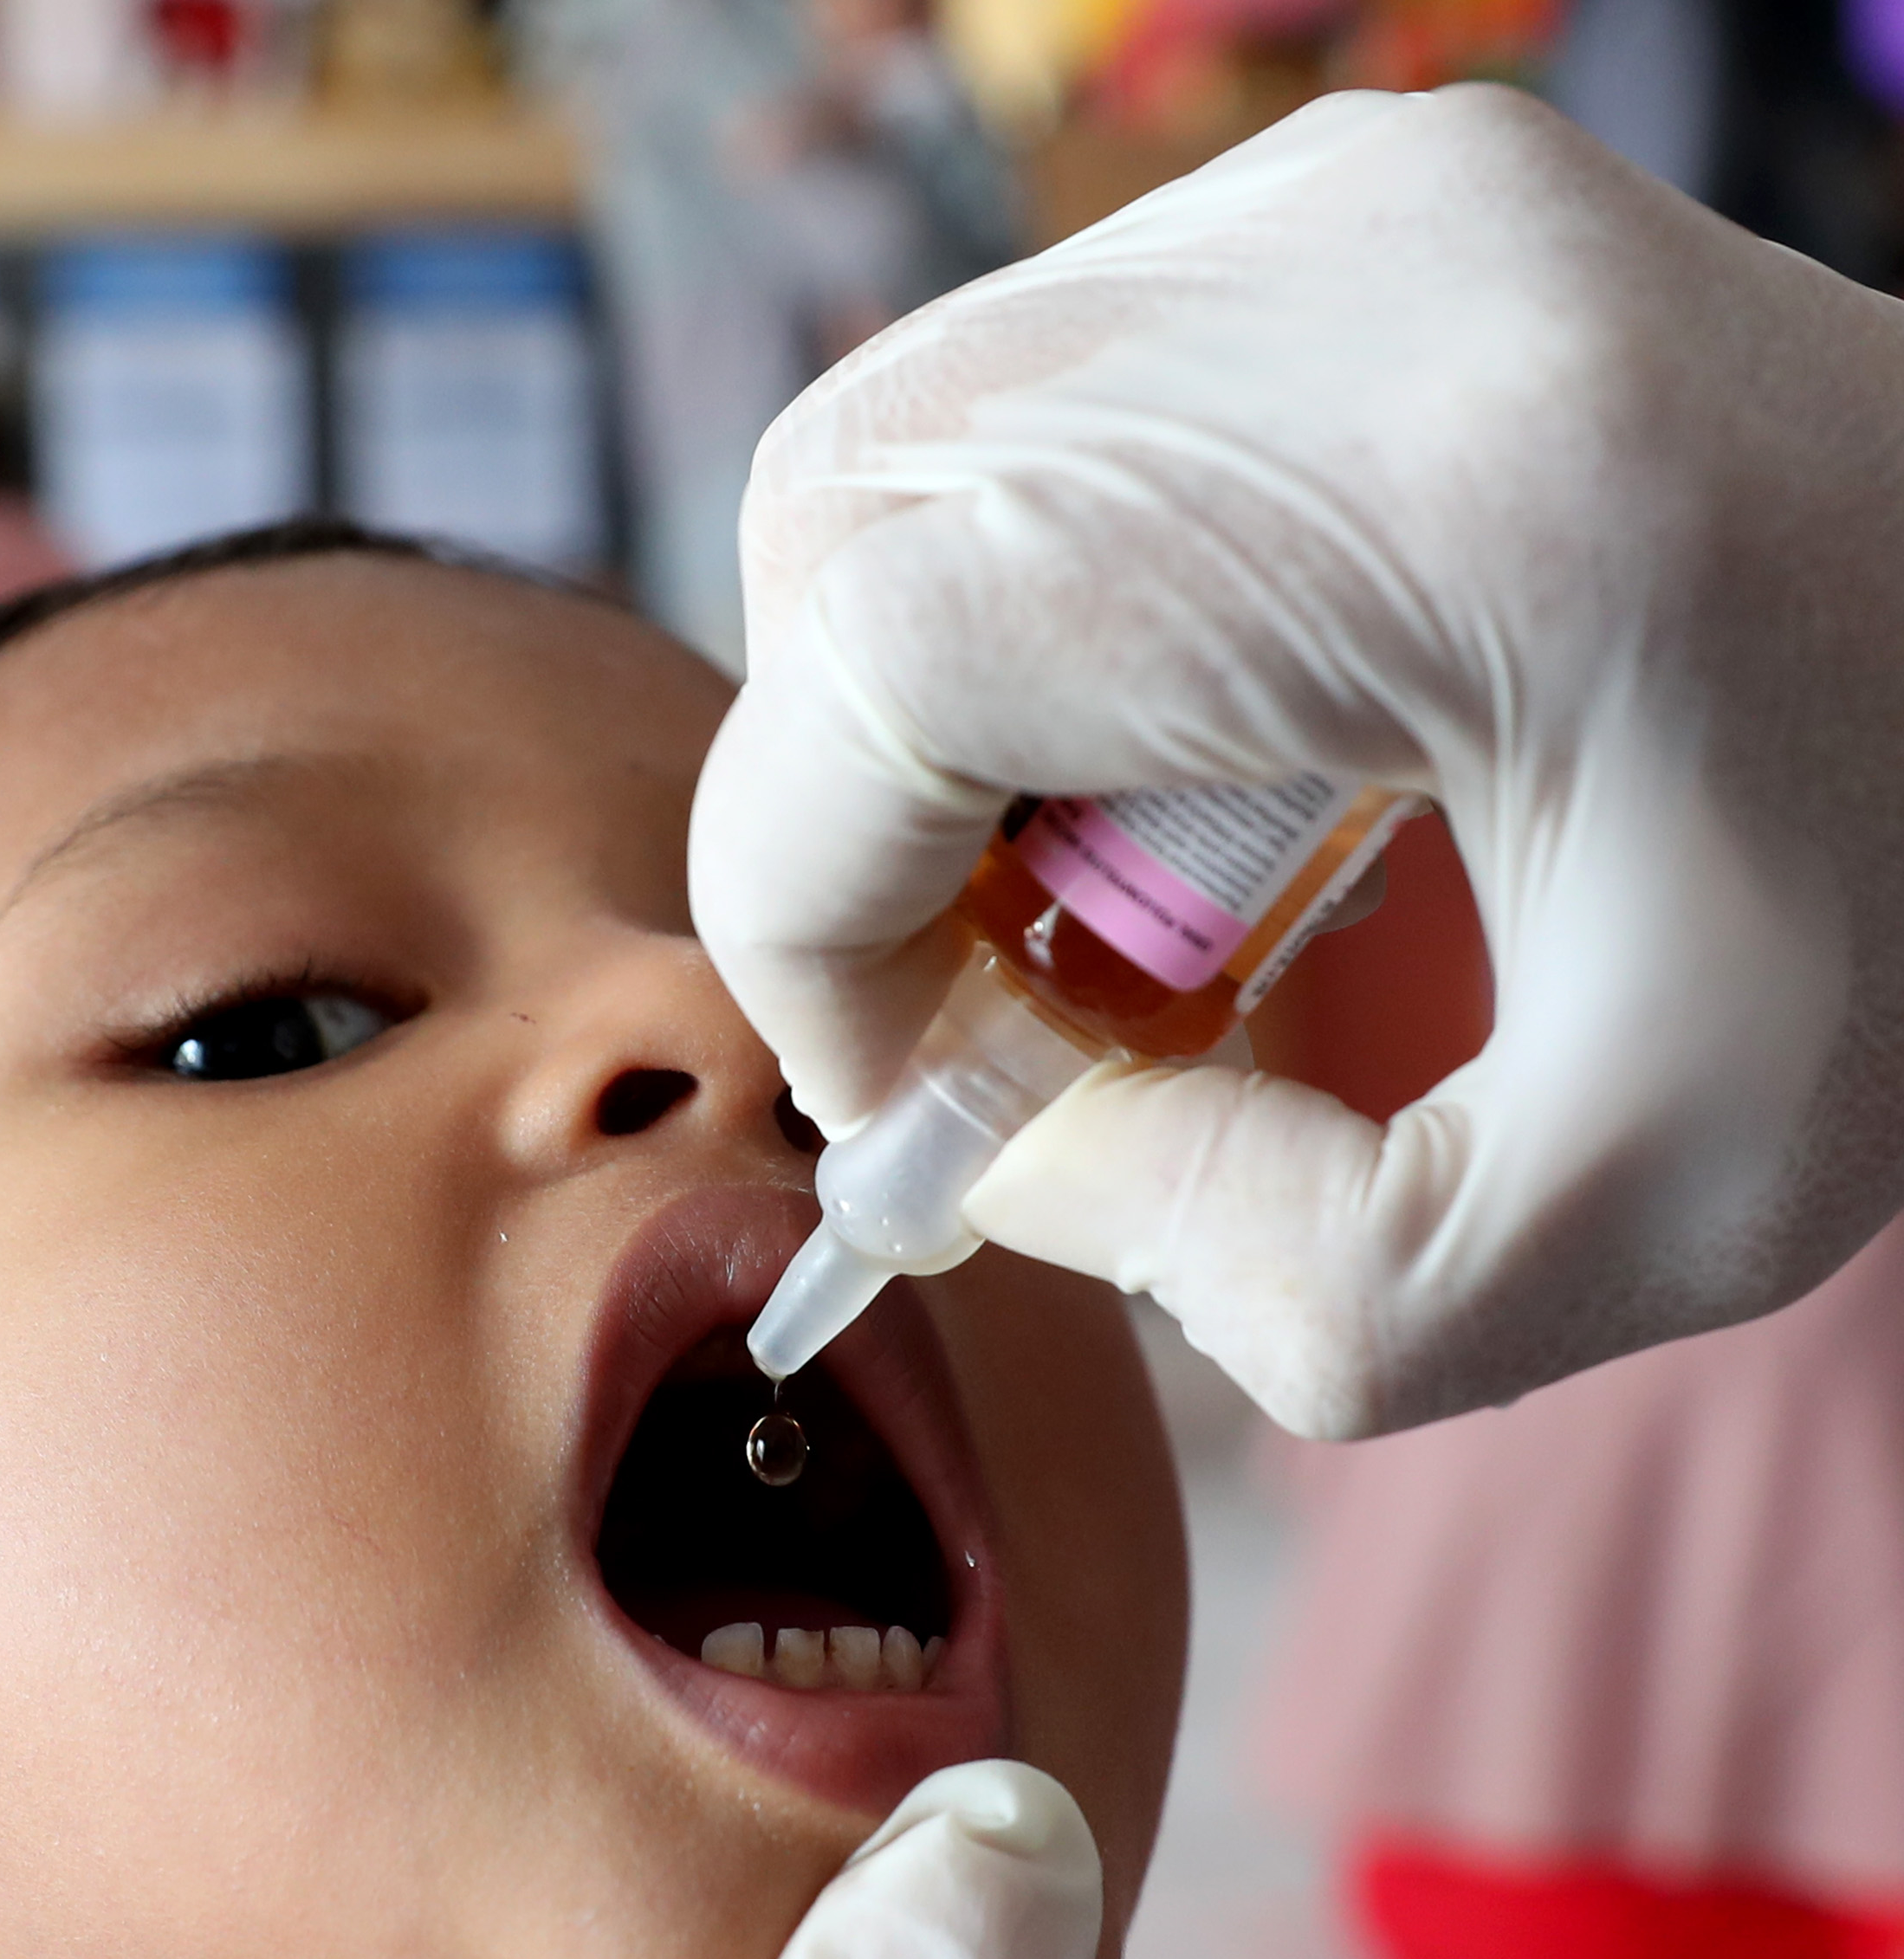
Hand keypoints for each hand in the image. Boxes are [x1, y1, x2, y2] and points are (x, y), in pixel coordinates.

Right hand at [685, 85, 1903, 1436]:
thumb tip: (989, 1161)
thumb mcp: (1639, 1223)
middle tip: (1016, 999)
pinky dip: (1015, 601)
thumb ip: (1260, 1270)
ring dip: (922, 711)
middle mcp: (1372, 271)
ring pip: (896, 452)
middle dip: (852, 812)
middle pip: (846, 525)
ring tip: (1117, 874)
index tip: (924, 1097)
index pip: (894, 656)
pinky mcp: (1346, 193)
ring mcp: (1353, 195)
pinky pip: (1019, 401)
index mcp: (1461, 495)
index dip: (816, 919)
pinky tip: (1185, 735)